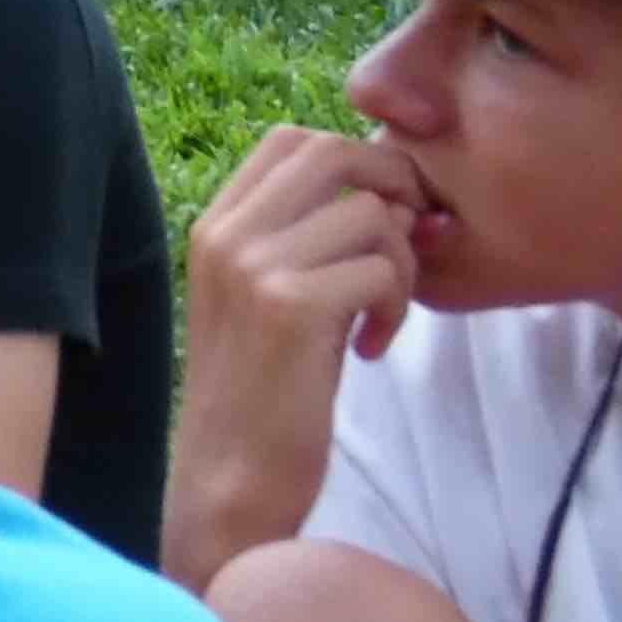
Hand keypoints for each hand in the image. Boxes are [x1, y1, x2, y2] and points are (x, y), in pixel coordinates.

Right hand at [172, 126, 429, 578]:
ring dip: (400, 264)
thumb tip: (406, 196)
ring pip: (371, 214)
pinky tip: (371, 350)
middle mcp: (226, 235)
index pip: (293, 141)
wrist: (231, 481)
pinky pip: (382, 269)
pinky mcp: (290, 307)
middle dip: (393, 190)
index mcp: (215, 227)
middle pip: (335, 154)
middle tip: (407, 250)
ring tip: (380, 317)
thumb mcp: (273, 301)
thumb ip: (314, 241)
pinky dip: (396, 307)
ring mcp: (253, 266)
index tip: (383, 218)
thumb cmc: (265, 396)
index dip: (356, 163)